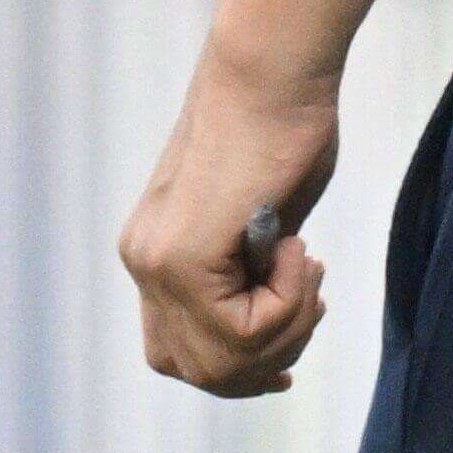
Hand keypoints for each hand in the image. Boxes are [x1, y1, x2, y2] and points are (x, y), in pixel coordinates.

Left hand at [119, 58, 339, 396]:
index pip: (181, 357)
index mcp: (153, 256)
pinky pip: (242, 329)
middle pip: (203, 371)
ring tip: (306, 267)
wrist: (269, 80)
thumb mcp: (256, 231)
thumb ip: (244, 279)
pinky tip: (299, 247)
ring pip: (224, 361)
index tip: (288, 356)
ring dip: (287, 328)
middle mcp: (143, 262)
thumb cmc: (278, 140)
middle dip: (272, 356)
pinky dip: (290, 301)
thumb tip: (260, 346)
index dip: (241, 371)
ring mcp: (156, 261)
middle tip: (309, 297)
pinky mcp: (183, 254)